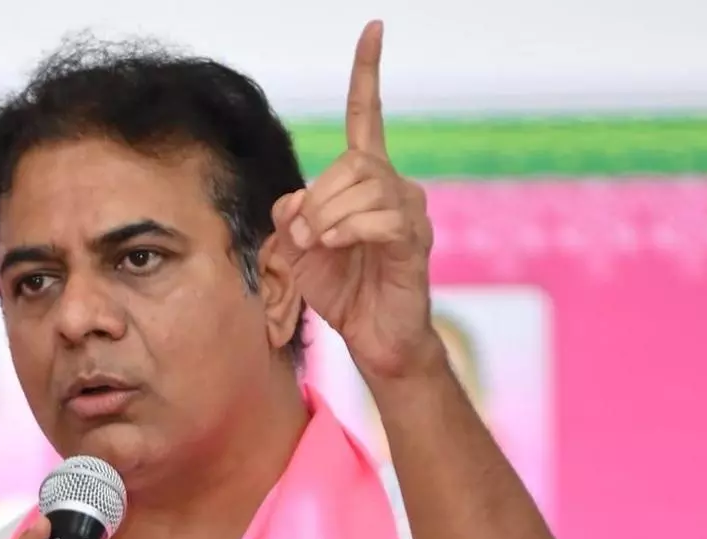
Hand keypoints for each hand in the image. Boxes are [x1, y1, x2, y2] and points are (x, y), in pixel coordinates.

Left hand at [267, 21, 439, 380]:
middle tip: (303, 235)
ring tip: (317, 246)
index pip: (368, 116)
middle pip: (351, 162)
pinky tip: (336, 248)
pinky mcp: (414, 241)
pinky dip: (348, 230)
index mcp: (367, 181)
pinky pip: (380, 218)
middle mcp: (395, 187)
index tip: (373, 30)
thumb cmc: (342, 291)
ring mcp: (410, 212)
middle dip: (317, 198)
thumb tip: (295, 200)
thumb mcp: (299, 248)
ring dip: (327, 217)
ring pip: (364, 187)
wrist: (374, 339)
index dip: (367, 74)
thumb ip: (291, 214)